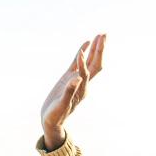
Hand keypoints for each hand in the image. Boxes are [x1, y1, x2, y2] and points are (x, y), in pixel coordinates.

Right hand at [40, 33, 104, 150]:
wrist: (51, 120)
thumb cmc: (56, 115)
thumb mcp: (62, 105)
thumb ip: (70, 92)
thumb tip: (78, 79)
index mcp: (83, 89)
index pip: (87, 71)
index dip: (85, 62)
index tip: (82, 52)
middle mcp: (82, 82)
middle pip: (95, 63)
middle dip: (100, 49)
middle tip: (104, 34)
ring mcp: (76, 78)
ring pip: (88, 61)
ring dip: (95, 49)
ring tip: (100, 35)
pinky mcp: (68, 77)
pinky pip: (77, 62)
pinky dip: (82, 53)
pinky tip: (86, 44)